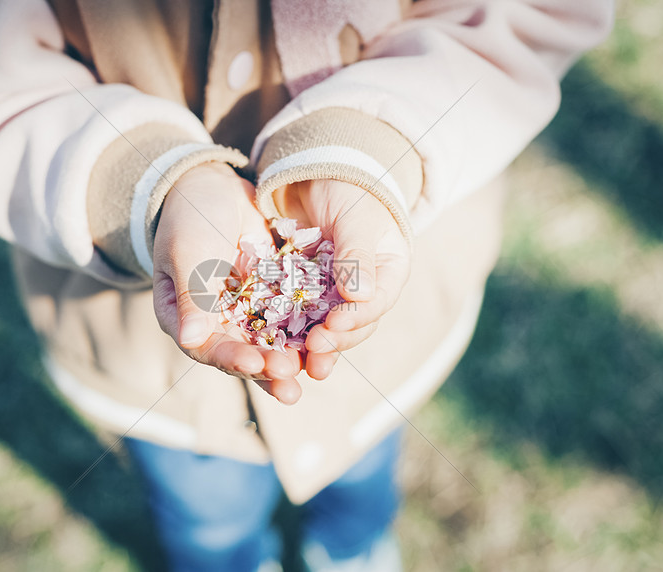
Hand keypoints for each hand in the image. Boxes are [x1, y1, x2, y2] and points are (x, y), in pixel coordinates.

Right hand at [152, 162, 302, 403]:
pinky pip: (291, 317)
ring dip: (292, 357)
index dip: (232, 358)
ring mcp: (246, 311)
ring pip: (271, 342)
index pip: (208, 348)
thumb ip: (192, 296)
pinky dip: (308, 328)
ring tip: (315, 372)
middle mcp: (216, 324)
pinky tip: (329, 338)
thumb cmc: (188, 217)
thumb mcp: (187, 252)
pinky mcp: (272, 296)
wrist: (212, 184)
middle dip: (268, 368)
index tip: (255, 364)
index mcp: (185, 319)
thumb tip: (190, 341)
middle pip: (243, 353)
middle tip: (291, 379)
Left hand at [272, 179, 410, 379]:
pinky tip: (273, 346)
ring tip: (296, 366)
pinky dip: (288, 331)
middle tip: (311, 353)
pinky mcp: (309, 293)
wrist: (321, 173)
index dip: (354, 319)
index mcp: (389, 272)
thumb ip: (357, 255)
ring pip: (327, 328)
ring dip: (312, 348)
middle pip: (353, 325)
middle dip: (332, 341)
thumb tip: (362, 297)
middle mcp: (366, 290)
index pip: (376, 303)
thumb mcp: (356, 217)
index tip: (330, 325)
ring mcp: (337, 294)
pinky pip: (300, 316)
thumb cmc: (348, 188)